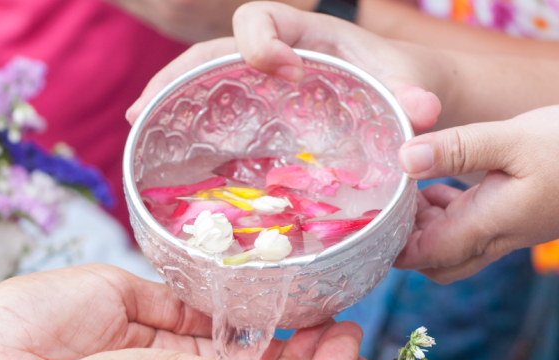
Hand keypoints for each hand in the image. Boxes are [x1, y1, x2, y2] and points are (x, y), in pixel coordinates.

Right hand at [126, 1, 442, 132]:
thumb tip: (421, 112)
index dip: (260, 42)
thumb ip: (414, 95)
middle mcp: (275, 51)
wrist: (404, 93)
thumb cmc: (402, 81)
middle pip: (211, 50)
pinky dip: (185, 120)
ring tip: (137, 124)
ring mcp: (261, 82)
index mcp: (306, 33)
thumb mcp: (411, 85)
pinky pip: (215, 107)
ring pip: (203, 76)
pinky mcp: (259, 111)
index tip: (286, 73)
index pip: (259, 17)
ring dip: (167, 96)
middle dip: (177, 74)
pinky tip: (158, 143)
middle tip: (148, 107)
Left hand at [393, 104, 558, 281]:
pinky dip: (444, 212)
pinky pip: (467, 227)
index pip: (419, 255)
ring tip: (407, 184)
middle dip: (401, 239)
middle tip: (388, 198)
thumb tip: (403, 158)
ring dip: (422, 224)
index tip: (369, 214)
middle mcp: (491, 238)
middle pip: (429, 262)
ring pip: (447, 247)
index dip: (388, 242)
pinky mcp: (515, 217)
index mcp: (485, 226)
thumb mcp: (517, 140)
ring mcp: (504, 231)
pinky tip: (437, 180)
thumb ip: (458, 148)